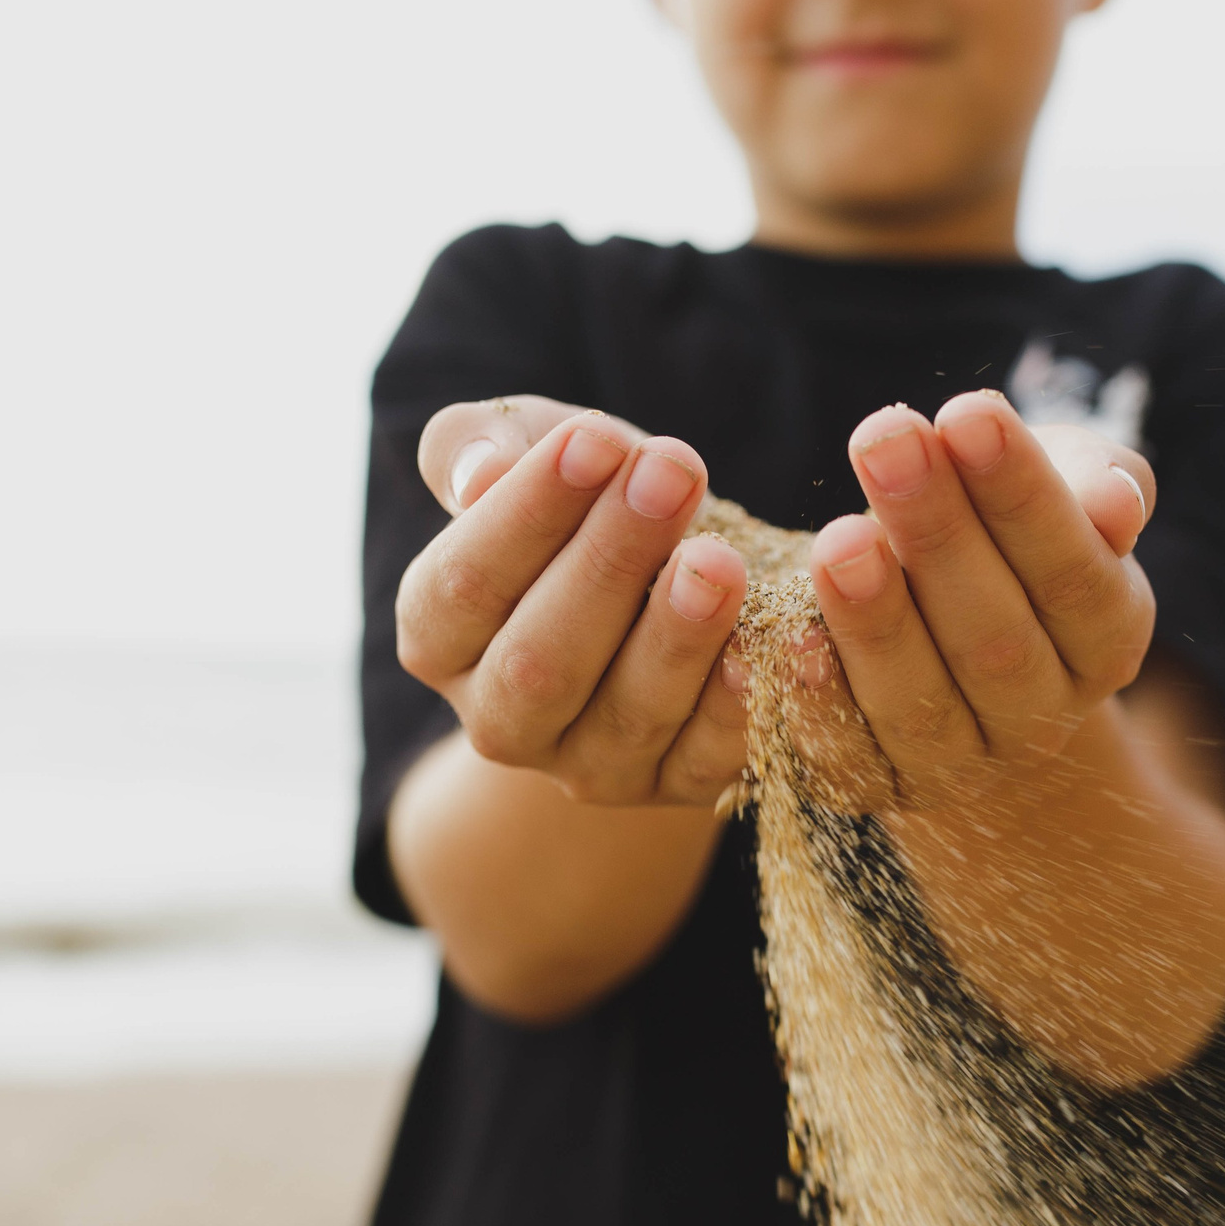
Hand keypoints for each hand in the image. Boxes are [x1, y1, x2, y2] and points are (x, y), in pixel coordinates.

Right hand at [396, 395, 750, 807]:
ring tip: (721, 557)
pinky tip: (783, 640)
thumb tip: (480, 473)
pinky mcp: (676, 787)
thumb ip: (477, 447)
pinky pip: (712, 755)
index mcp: (440, 639)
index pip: (465, 584)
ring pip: (629, 712)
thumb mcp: (525, 453)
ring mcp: (589, 766)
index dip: (528, 512)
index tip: (597, 438)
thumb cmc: (581, 501)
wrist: (663, 581)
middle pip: (540, 661)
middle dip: (610, 562)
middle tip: (673, 474)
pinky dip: (747, 701)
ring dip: (679, 634)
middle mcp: (502, 721)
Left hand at [796, 391, 1157, 810]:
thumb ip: (1098, 485)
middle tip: (885, 438)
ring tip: (837, 538)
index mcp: (1106, 641)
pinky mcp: (878, 788)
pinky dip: (818, 700)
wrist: (949, 642)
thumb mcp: (1067, 490)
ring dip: (876, 620)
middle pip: (996, 639)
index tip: (968, 412)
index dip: (1024, 496)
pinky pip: (849, 755)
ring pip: (921, 703)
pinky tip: (787, 634)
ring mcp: (960, 766)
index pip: (1074, 573)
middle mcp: (1040, 717)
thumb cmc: (1011, 534)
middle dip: (938, 533)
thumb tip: (1114, 505)